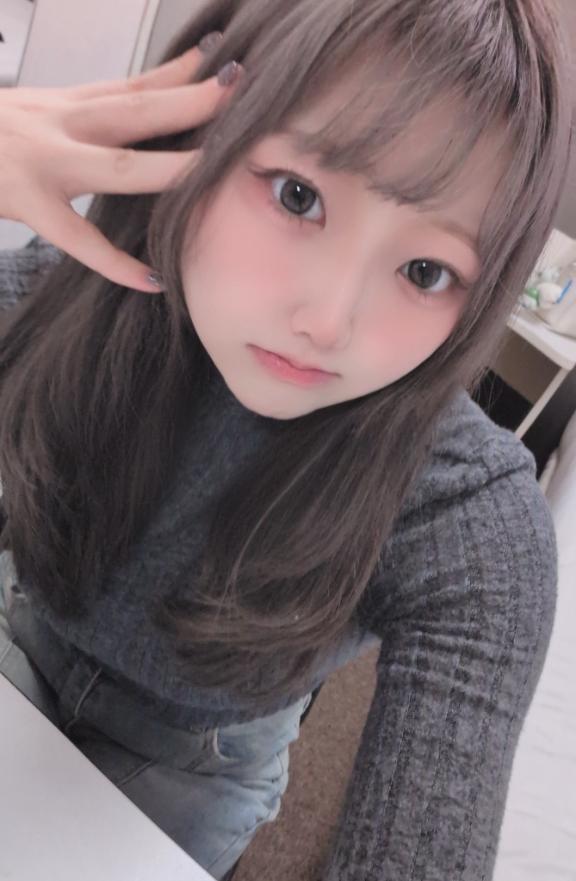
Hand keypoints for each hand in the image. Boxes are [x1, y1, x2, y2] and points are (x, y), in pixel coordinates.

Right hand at [0, 43, 239, 292]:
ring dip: (169, 167)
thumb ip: (79, 112)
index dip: (180, 73)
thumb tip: (127, 110)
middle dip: (190, 100)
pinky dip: (114, 262)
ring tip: (212, 172)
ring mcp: (43, 162)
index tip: (222, 61)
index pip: (132, 85)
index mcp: (62, 104)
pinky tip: (149, 279)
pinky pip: (78, 238)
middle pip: (137, 109)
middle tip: (239, 92)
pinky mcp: (24, 199)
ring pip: (119, 164)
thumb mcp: (32, 109)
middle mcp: (59, 123)